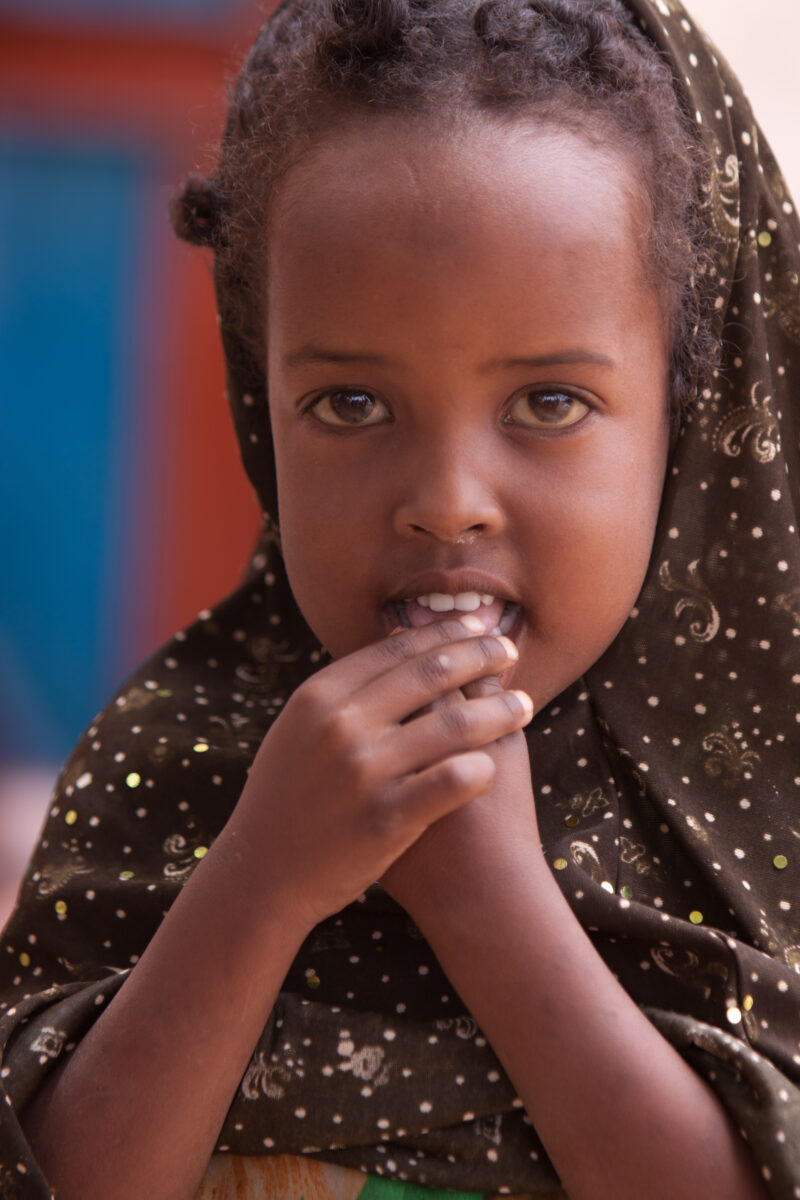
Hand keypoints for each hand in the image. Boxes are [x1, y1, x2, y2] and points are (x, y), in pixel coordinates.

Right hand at [227, 619, 532, 928]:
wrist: (262, 874)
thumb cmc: (287, 798)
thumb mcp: (299, 731)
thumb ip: (344, 692)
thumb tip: (399, 643)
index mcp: (319, 696)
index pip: (397, 649)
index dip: (446, 633)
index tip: (478, 626)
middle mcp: (341, 726)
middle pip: (431, 674)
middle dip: (480, 656)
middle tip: (510, 650)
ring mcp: (364, 772)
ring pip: (454, 724)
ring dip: (498, 710)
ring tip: (524, 705)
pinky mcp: (386, 819)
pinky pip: (453, 781)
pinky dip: (482, 768)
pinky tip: (498, 764)